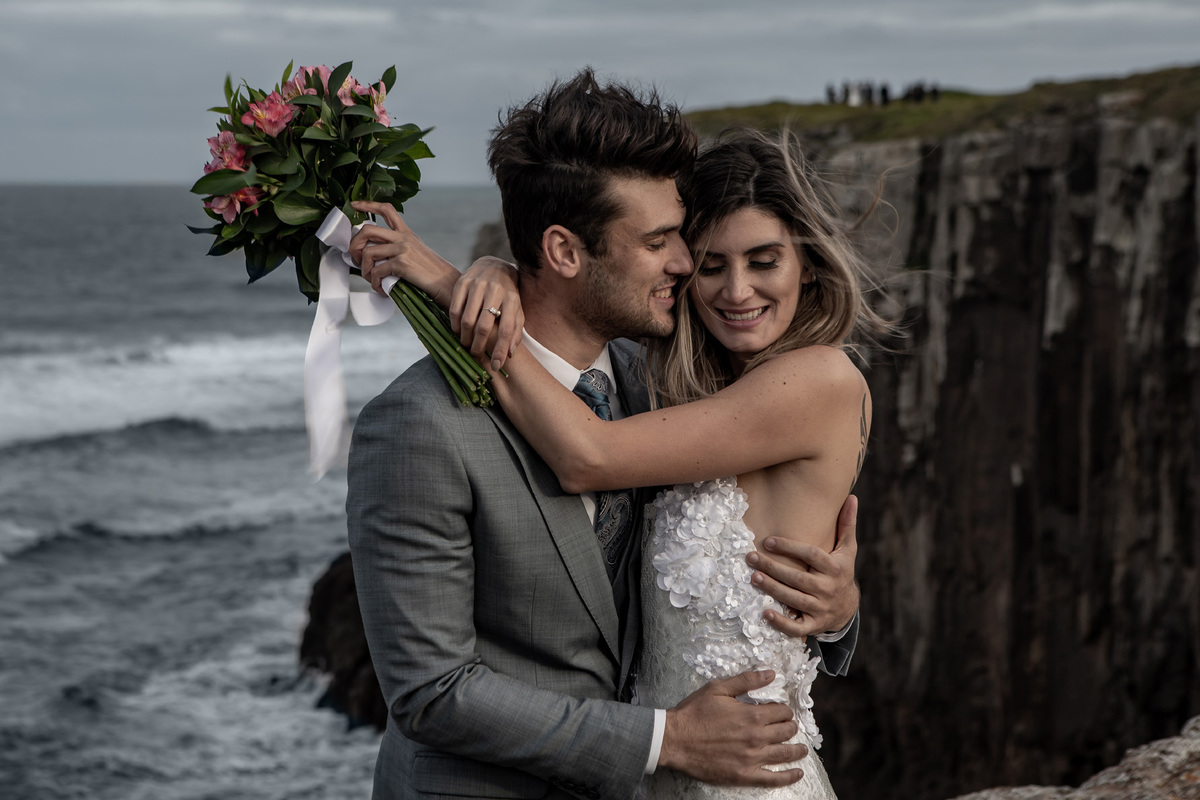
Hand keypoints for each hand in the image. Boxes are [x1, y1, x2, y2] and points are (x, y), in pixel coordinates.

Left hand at [348, 201, 458, 308]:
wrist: (446, 283)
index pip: (387, 210)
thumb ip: (397, 249)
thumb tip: (375, 256)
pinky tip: (381, 288)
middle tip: (355, 258)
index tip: (354, 205)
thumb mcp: (416, 253)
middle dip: (355, 244)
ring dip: (364, 269)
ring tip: (371, 279)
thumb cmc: (431, 273)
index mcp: (407, 233)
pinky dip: (375, 282)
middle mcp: (403, 238)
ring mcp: (402, 249)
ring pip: (368, 252)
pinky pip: (377, 271)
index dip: (368, 205)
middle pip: (368, 230)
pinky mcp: (402, 263)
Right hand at [450, 257, 522, 370]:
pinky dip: (454, 324)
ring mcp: (478, 285)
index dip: (500, 350)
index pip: (506, 329)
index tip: (496, 366)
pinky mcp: (463, 282)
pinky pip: (455, 309)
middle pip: (484, 326)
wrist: (495, 266)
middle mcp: (495, 290)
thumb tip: (509, 354)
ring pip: (467, 319)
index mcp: (512, 299)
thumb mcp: (516, 310)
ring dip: (465, 337)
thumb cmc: (508, 294)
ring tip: (466, 344)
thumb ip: (515, 331)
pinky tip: (457, 331)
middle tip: (476, 355)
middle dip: (479, 346)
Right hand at [659, 671, 806, 786]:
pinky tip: (798, 773)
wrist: (675, 740)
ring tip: (802, 749)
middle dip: (790, 727)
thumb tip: (771, 674)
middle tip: (789, 726)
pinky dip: (789, 777)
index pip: (781, 711)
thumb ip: (746, 680)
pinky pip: (773, 778)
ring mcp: (752, 758)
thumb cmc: (694, 713)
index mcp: (751, 715)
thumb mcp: (718, 688)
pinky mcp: (744, 775)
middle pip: (786, 731)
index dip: (783, 710)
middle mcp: (756, 737)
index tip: (781, 711)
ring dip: (797, 750)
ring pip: (785, 753)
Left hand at [748, 495, 859, 636]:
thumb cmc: (841, 571)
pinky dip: (781, 622)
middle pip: (798, 578)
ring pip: (794, 599)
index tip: (768, 541)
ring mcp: (821, 608)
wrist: (848, 607)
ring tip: (753, 578)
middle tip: (751, 558)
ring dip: (773, 589)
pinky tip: (765, 612)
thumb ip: (846, 524)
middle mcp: (828, 588)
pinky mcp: (813, 625)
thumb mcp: (847, 550)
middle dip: (773, 568)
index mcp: (835, 568)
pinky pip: (797, 627)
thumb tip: (852, 497)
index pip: (811, 555)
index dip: (790, 547)